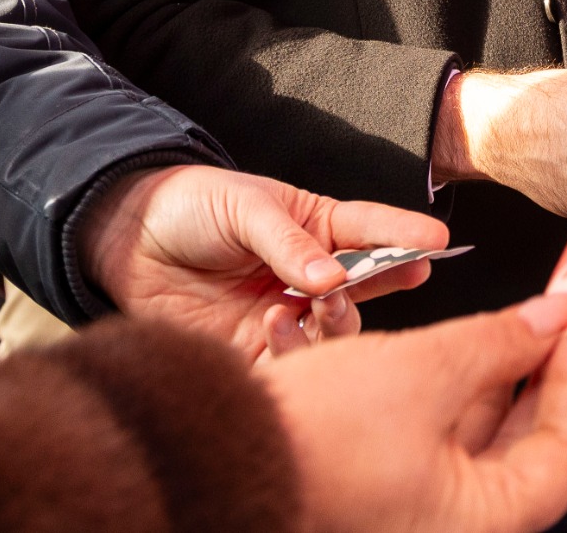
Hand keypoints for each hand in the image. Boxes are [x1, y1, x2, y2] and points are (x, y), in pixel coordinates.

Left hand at [75, 165, 447, 359]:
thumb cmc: (190, 205)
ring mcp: (285, 313)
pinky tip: (275, 324)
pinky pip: (292, 360)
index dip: (406, 234)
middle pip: (366, 286)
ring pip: (336, 330)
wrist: (126, 239)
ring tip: (316, 303)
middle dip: (388, 283)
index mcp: (315, 226)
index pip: (370, 230)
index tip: (440, 240)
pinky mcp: (255, 350)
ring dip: (338, 319)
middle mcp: (309, 274)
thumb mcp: (245, 205)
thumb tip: (333, 278)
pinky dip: (294, 348)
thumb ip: (289, 242)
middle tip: (400, 277)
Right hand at [263, 293, 566, 532]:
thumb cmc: (314, 438)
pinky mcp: (385, 490)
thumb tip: (553, 319)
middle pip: (524, 444)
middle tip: (550, 312)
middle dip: (536, 371)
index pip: (563, 449)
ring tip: (505, 319)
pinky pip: (437, 438)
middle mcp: (453, 527)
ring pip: (478, 437)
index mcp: (480, 524)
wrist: (217, 452)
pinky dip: (450, 391)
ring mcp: (417, 511)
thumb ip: (499, 342)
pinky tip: (452, 347)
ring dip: (493, 375)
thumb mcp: (424, 371)